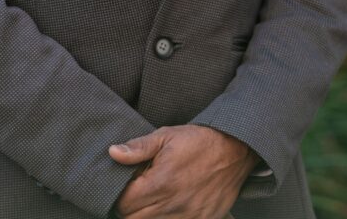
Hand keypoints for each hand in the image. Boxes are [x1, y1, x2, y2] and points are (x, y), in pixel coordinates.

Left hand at [109, 124, 257, 217]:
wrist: (234, 150)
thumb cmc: (198, 141)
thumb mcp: (166, 136)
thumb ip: (138, 147)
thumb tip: (113, 153)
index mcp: (161, 183)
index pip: (125, 204)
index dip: (120, 195)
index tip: (127, 184)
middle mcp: (174, 205)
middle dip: (130, 207)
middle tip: (137, 191)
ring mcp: (189, 217)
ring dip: (147, 215)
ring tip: (154, 197)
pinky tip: (170, 205)